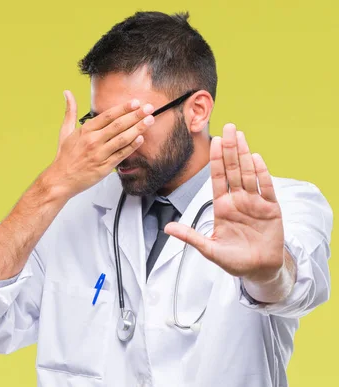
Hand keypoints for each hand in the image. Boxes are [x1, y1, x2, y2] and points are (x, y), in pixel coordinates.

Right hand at [44, 90, 154, 198]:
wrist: (61, 179)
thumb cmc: (65, 156)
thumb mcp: (65, 131)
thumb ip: (70, 111)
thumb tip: (67, 93)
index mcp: (85, 130)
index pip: (108, 115)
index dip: (123, 108)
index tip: (135, 102)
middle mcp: (93, 141)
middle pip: (118, 125)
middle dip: (136, 115)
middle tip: (149, 108)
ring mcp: (100, 154)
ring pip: (123, 139)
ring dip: (138, 128)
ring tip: (149, 121)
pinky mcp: (104, 167)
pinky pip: (121, 154)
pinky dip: (132, 146)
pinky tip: (141, 139)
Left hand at [164, 124, 286, 282]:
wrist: (259, 270)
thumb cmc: (234, 259)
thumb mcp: (209, 248)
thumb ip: (190, 237)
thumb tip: (168, 228)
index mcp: (222, 206)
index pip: (218, 177)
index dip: (216, 159)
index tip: (214, 141)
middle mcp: (238, 200)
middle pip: (233, 169)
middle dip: (230, 148)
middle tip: (229, 127)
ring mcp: (255, 203)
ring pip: (249, 174)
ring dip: (245, 155)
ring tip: (241, 136)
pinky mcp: (271, 210)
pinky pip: (266, 189)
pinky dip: (262, 174)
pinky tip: (257, 159)